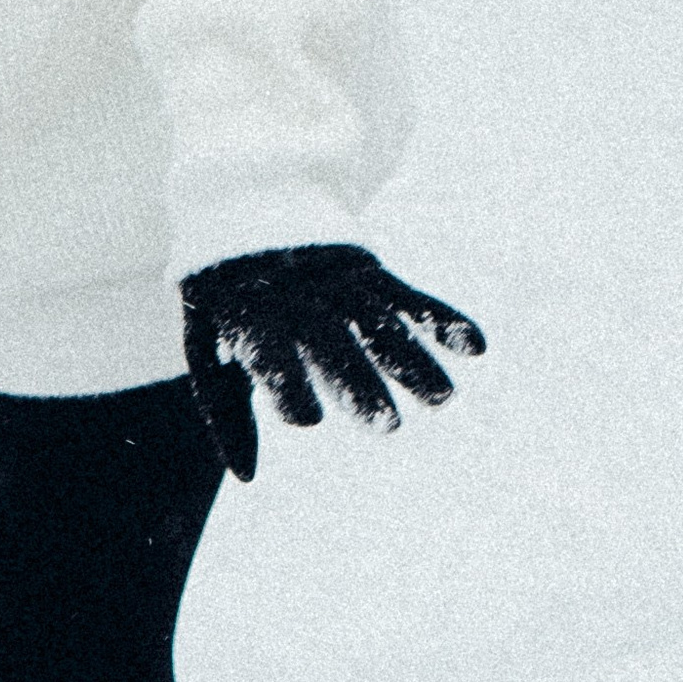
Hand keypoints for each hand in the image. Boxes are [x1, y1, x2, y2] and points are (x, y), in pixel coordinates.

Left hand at [180, 243, 483, 482]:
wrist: (242, 203)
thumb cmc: (224, 299)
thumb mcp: (205, 345)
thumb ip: (226, 412)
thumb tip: (247, 478)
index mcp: (251, 313)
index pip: (267, 351)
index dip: (284, 381)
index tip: (308, 420)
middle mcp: (299, 296)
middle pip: (332, 341)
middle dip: (358, 380)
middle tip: (387, 426)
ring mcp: (338, 283)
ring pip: (379, 321)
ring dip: (412, 358)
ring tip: (443, 399)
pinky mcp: (370, 273)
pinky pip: (409, 297)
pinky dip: (443, 318)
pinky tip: (476, 346)